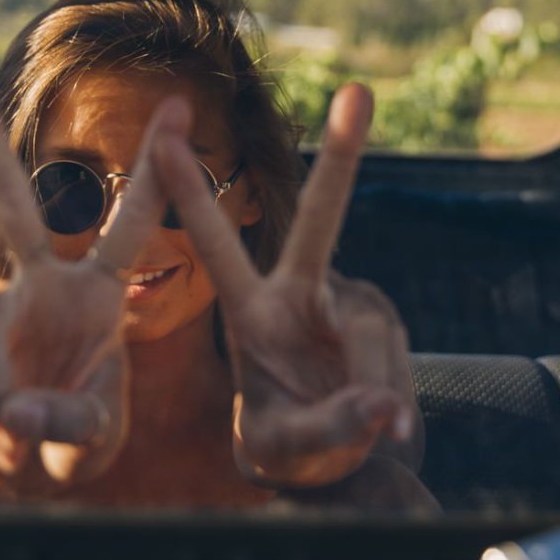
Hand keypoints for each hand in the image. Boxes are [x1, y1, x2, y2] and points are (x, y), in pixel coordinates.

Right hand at [0, 65, 174, 495]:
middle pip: (9, 207)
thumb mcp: (91, 441)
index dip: (157, 171)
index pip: (132, 221)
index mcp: (97, 295)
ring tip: (15, 430)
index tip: (181, 103)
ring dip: (2, 391)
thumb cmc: (63, 438)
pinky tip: (0, 437)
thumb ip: (73, 426)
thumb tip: (15, 415)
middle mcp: (39, 288)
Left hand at [154, 83, 418, 488]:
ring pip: (369, 335)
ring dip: (373, 387)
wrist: (332, 465)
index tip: (165, 132)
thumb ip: (328, 427)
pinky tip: (391, 426)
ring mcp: (351, 307)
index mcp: (252, 311)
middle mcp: (303, 294)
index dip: (189, 190)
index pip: (218, 244)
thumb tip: (385, 408)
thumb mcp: (285, 446)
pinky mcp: (385, 328)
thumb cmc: (288, 445)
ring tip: (372, 429)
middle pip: (323, 222)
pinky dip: (394, 402)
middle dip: (342, 158)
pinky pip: (394, 365)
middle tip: (358, 94)